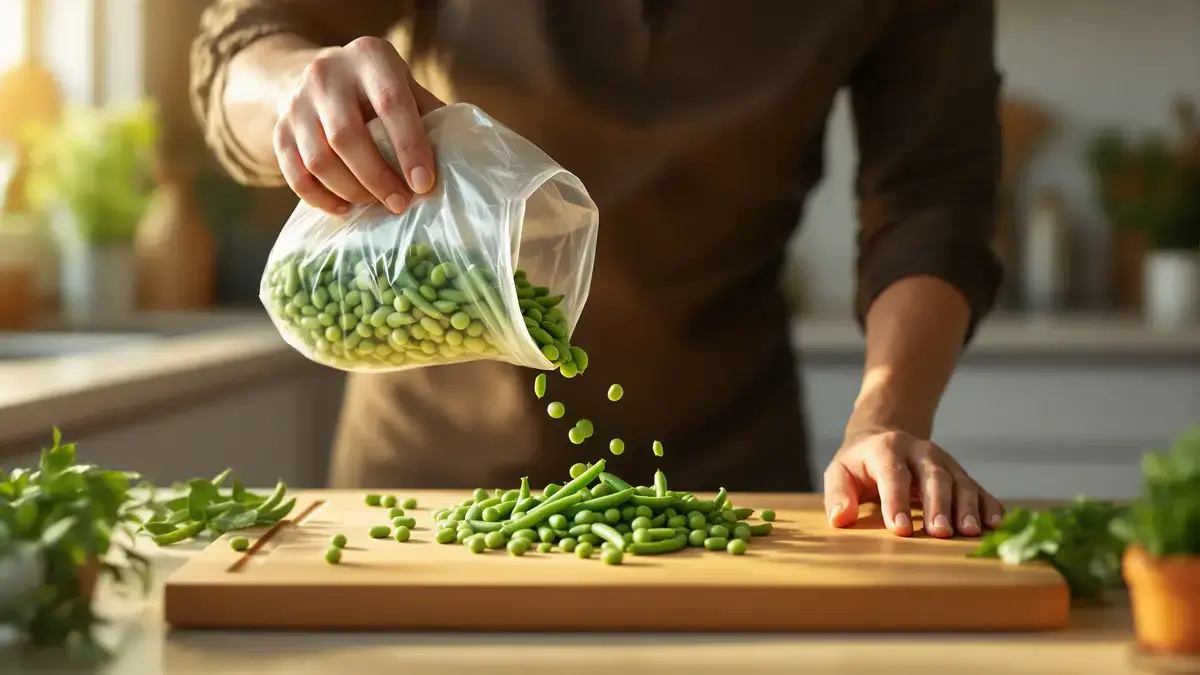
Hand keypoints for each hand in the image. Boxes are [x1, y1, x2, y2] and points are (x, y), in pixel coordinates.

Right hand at [274, 37, 444, 214]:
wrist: (321, 75)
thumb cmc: (378, 89)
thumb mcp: (405, 85)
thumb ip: (428, 114)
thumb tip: (459, 157)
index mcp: (369, 57)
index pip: (390, 103)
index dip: (409, 147)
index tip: (424, 184)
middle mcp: (327, 74)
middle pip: (346, 137)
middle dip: (377, 178)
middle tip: (400, 203)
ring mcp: (297, 101)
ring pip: (318, 159)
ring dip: (350, 190)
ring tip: (375, 204)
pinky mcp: (278, 128)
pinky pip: (294, 173)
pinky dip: (319, 197)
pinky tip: (344, 208)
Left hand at [822, 429, 1003, 537]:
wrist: (886, 438)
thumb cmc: (860, 465)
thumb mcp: (840, 472)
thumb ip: (838, 494)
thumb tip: (840, 518)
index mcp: (887, 449)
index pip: (893, 474)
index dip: (896, 501)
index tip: (900, 529)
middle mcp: (921, 452)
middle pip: (933, 477)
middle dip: (938, 505)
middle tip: (940, 533)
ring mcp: (945, 462)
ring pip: (960, 482)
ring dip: (967, 508)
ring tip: (968, 533)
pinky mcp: (961, 474)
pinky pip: (979, 489)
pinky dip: (989, 505)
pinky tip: (995, 524)